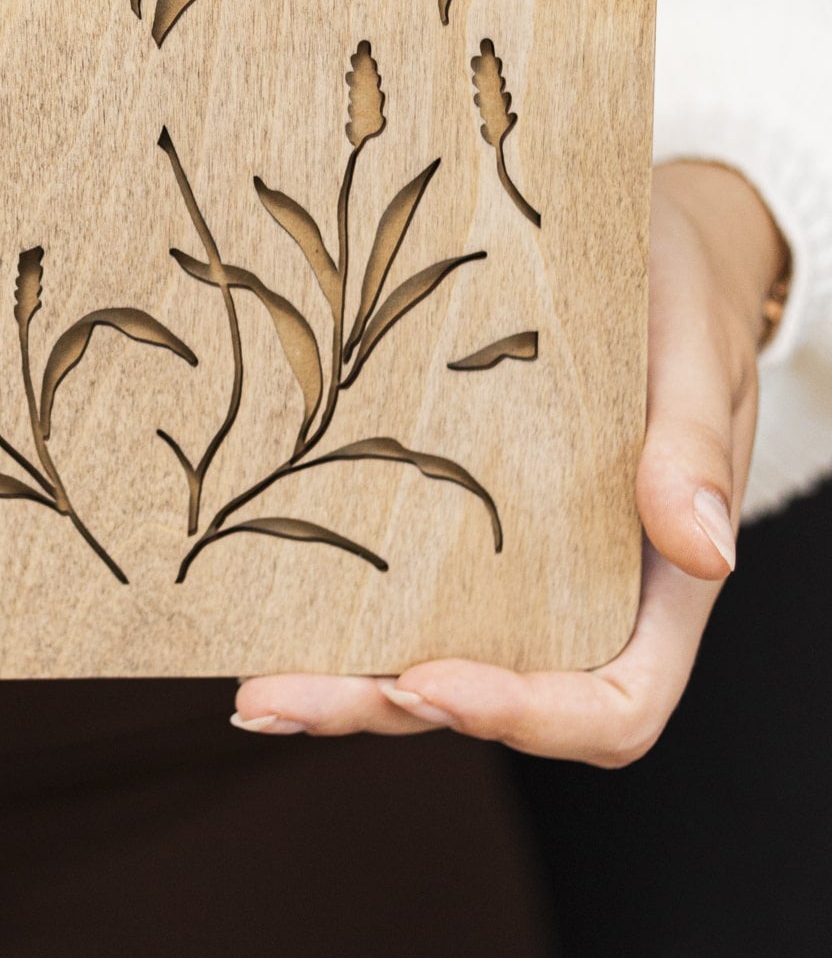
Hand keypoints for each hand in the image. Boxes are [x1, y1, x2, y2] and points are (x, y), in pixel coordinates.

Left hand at [231, 160, 784, 766]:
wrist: (652, 241)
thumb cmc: (681, 294)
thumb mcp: (694, 352)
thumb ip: (692, 448)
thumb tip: (705, 551)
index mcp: (659, 584)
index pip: (611, 704)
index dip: (523, 716)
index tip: (428, 680)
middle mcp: (583, 597)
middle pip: (493, 703)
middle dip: (383, 707)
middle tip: (276, 697)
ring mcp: (513, 568)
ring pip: (431, 663)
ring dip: (343, 684)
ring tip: (251, 689)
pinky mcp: (454, 522)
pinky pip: (400, 589)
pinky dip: (336, 614)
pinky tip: (256, 611)